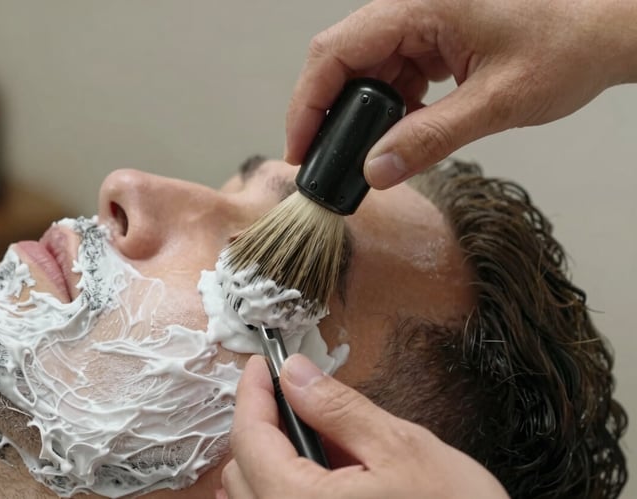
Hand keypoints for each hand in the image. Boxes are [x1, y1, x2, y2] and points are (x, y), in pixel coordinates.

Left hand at [221, 354, 508, 497]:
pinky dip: (287, 487)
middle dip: (264, 424)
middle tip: (298, 397)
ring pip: (256, 495)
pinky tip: (329, 475)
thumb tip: (295, 374)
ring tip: (324, 440)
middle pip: (242, 469)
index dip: (252, 393)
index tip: (261, 366)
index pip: (249, 438)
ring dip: (274, 458)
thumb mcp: (402, 449)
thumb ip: (338, 409)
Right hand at [285, 0, 636, 188]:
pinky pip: (392, 73)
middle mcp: (413, 8)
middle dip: (327, 112)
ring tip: (367, 152)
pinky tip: (400, 132)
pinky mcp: (433, 39)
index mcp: (421, 6)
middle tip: (323, 159)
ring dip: (360, 114)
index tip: (300, 147)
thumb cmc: (567, 45)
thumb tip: (376, 171)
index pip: (336, 51)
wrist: (606, 30)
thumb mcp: (497, 101)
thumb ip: (432, 138)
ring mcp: (422, 23)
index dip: (307, 102)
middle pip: (341, 59)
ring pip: (364, 69)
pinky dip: (389, 108)